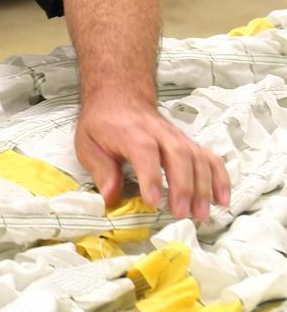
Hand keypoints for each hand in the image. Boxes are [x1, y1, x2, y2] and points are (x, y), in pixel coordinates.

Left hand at [75, 102, 230, 221]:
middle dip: (183, 186)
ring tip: (202, 214)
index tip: (153, 201)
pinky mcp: (188, 143)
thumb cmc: (103, 124)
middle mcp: (159, 133)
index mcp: (131, 133)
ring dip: (203, 187)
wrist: (120, 98)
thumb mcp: (88, 144)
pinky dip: (220, 178)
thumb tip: (110, 197)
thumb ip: (101, 169)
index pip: (145, 152)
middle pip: (178, 155)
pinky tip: (222, 199)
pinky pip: (210, 158)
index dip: (151, 176)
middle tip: (181, 213)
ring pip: (197, 157)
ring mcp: (177, 137)